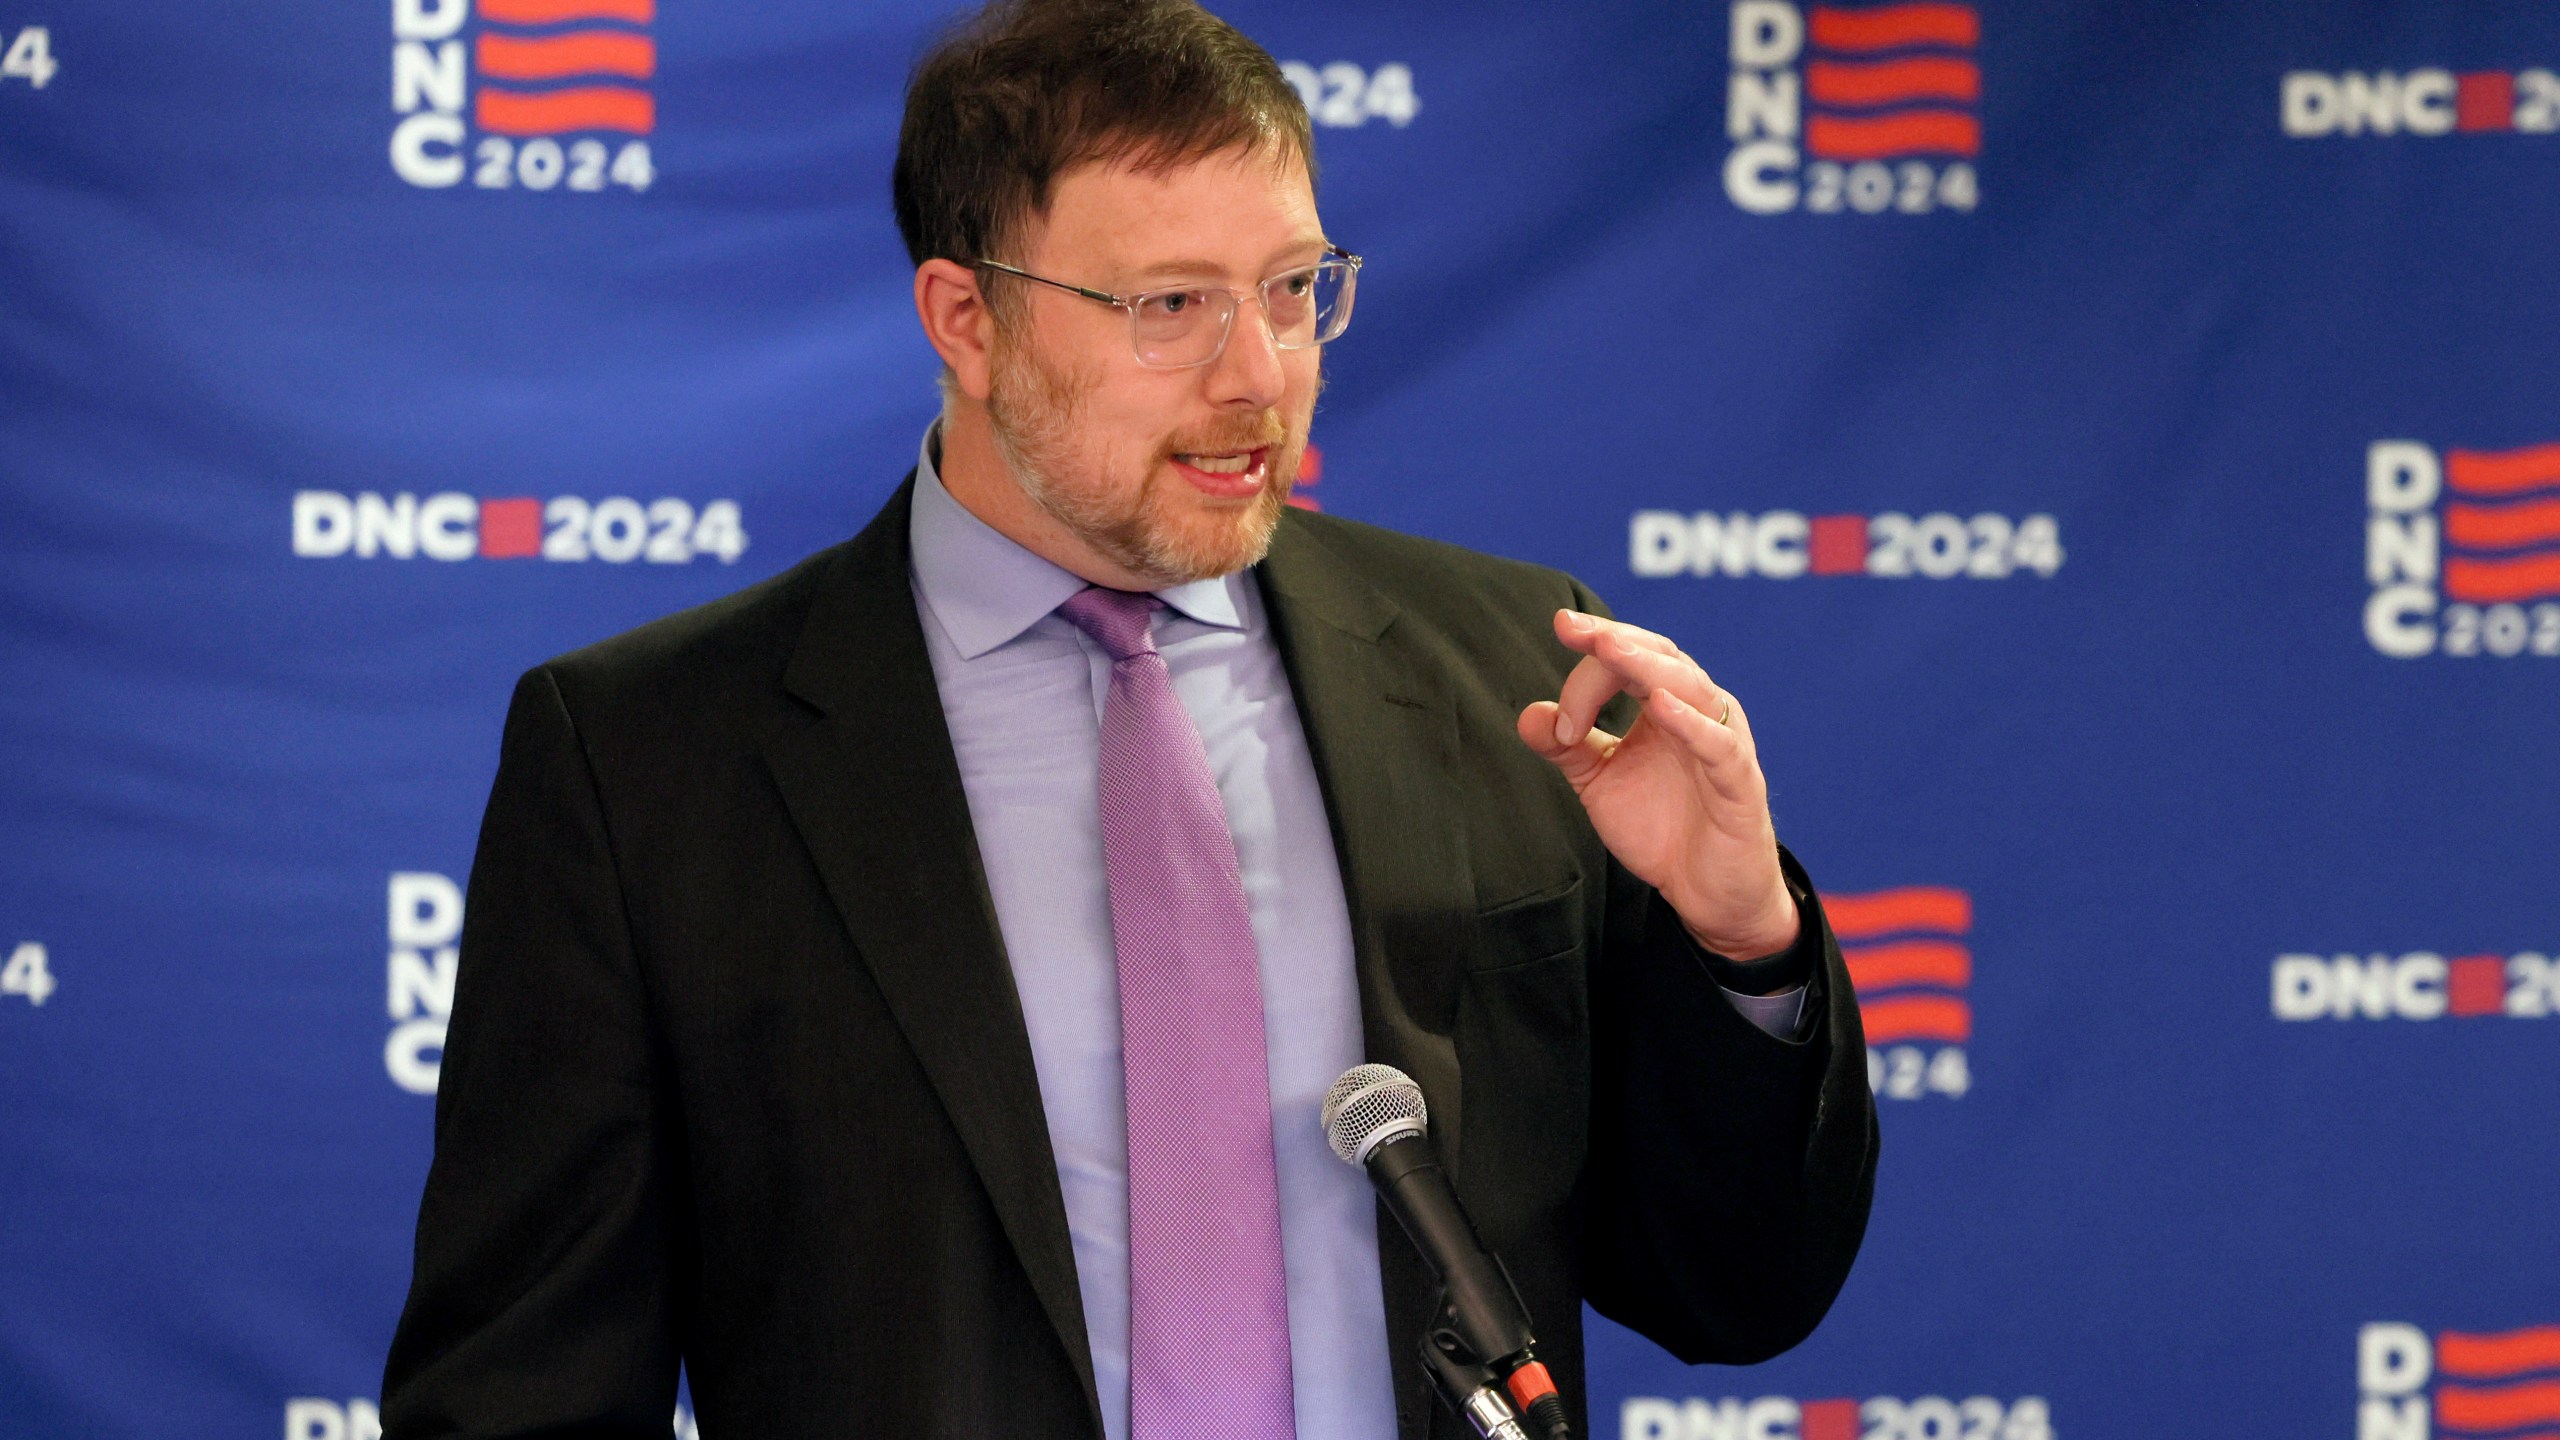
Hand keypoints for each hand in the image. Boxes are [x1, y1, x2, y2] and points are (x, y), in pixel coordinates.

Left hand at [1515, 609, 1799, 959]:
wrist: (1706, 893)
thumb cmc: (1662, 827)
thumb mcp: (1601, 782)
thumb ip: (1567, 748)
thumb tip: (1528, 715)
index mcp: (1666, 705)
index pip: (1627, 662)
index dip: (1586, 665)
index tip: (1555, 692)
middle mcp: (1698, 713)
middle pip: (1658, 659)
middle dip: (1614, 640)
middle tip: (1571, 627)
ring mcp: (1724, 744)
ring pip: (1691, 689)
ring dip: (1648, 667)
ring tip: (1611, 649)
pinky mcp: (1740, 783)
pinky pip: (1719, 746)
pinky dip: (1693, 724)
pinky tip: (1662, 705)